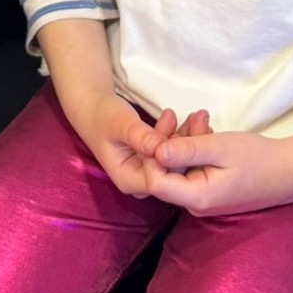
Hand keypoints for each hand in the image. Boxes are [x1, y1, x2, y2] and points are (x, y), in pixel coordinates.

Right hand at [62, 90, 207, 198]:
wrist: (94, 110)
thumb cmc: (104, 117)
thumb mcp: (121, 123)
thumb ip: (140, 136)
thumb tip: (161, 148)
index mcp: (129, 180)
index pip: (162, 179)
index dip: (178, 159)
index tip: (190, 132)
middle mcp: (139, 182)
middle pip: (171, 172)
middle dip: (186, 147)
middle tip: (199, 120)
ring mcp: (146, 173)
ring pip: (174, 163)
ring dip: (185, 140)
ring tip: (196, 116)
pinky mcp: (151, 162)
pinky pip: (170, 155)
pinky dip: (179, 138)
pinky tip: (186, 120)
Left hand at [142, 128, 292, 215]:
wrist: (290, 172)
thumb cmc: (257, 158)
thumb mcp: (220, 147)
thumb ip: (187, 150)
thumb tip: (154, 150)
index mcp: (196, 197)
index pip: (154, 181)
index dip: (152, 155)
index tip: (166, 128)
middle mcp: (194, 204)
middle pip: (165, 173)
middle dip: (172, 142)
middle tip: (194, 117)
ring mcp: (202, 200)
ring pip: (178, 169)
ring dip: (185, 142)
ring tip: (204, 118)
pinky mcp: (210, 192)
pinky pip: (191, 170)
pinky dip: (195, 150)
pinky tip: (208, 132)